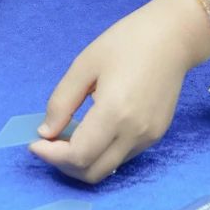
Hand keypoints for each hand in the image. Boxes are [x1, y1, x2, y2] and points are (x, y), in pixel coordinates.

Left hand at [28, 0, 209, 182]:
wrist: (174, 36)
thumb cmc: (127, 42)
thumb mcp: (85, 64)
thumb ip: (62, 101)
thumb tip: (46, 132)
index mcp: (114, 113)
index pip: (78, 156)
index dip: (51, 156)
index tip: (35, 143)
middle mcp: (134, 133)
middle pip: (92, 173)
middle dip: (64, 165)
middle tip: (49, 143)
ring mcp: (148, 137)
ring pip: (108, 168)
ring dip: (83, 160)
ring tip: (68, 135)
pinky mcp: (156, 135)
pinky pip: (122, 156)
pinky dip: (101, 152)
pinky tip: (92, 130)